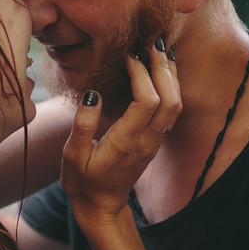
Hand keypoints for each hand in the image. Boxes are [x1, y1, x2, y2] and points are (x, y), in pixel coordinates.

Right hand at [60, 42, 180, 227]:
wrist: (102, 205)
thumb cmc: (82, 181)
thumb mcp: (72, 155)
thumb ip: (83, 124)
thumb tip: (94, 94)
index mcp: (126, 142)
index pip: (146, 101)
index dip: (142, 74)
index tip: (128, 56)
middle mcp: (147, 141)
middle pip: (171, 99)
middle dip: (163, 68)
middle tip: (151, 43)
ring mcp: (155, 141)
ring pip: (177, 104)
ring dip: (171, 75)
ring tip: (160, 51)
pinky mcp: (155, 140)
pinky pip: (172, 110)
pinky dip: (171, 86)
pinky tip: (161, 71)